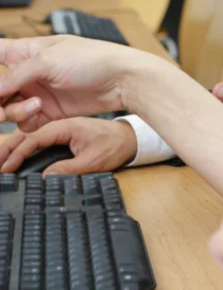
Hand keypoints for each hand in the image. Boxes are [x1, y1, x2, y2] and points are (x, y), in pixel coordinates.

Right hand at [0, 35, 168, 127]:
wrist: (121, 80)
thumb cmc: (92, 60)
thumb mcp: (48, 60)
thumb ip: (16, 75)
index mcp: (27, 51)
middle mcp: (29, 72)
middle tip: (0, 108)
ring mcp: (38, 92)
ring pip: (7, 108)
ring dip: (13, 110)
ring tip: (33, 105)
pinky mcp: (49, 111)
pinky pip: (24, 122)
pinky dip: (26, 120)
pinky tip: (39, 111)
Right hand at [0, 117, 137, 175]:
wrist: (130, 138)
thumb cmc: (116, 145)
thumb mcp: (94, 160)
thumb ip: (70, 169)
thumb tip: (46, 178)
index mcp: (66, 126)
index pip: (34, 138)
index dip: (18, 153)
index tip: (6, 168)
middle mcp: (61, 125)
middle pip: (27, 134)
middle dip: (7, 148)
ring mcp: (61, 128)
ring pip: (31, 135)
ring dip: (13, 146)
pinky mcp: (64, 134)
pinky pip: (39, 139)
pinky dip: (24, 146)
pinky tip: (15, 157)